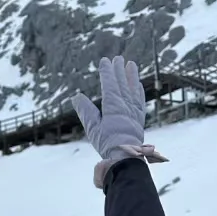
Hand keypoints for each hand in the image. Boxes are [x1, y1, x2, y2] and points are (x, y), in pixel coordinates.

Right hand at [72, 56, 167, 185]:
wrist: (127, 157)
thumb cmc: (107, 144)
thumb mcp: (93, 128)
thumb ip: (86, 111)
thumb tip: (77, 97)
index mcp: (113, 106)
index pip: (110, 84)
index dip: (107, 72)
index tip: (105, 61)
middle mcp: (126, 106)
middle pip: (122, 84)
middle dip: (119, 70)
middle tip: (118, 58)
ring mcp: (134, 112)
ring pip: (133, 89)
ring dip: (132, 76)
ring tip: (131, 64)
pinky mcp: (139, 119)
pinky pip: (140, 101)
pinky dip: (139, 91)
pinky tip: (138, 85)